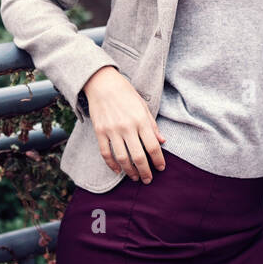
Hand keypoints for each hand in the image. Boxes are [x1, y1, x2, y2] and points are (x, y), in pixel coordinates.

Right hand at [82, 66, 166, 183]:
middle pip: (138, 156)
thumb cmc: (126, 94)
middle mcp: (127, 126)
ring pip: (122, 158)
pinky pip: (105, 153)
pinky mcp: (99, 132)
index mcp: (141, 120)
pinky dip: (111, 165)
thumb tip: (162, 141)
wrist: (102, 83)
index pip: (153, 146)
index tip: (161, 168)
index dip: (158, 160)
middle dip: (145, 171)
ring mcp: (112, 130)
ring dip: (130, 171)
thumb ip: (152, 125)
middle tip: (148, 180)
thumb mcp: (143, 106)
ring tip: (135, 177)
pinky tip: (118, 170)